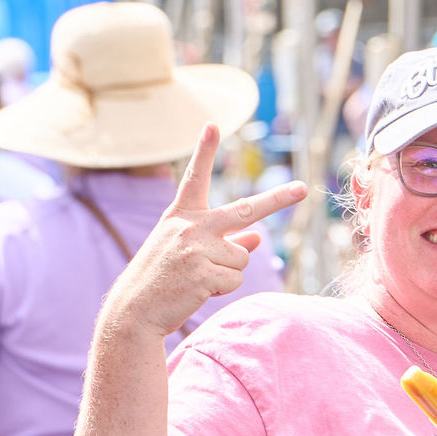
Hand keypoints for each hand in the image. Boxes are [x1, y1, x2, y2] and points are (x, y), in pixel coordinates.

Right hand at [101, 125, 305, 339]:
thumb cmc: (162, 279)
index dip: (204, 151)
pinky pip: (236, 280)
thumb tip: (257, 239)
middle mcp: (190, 226)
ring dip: (228, 273)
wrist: (134, 310)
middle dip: (278, 198)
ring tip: (198, 279)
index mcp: (181, 215)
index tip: (211, 125)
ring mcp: (196, 248)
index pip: (194, 178)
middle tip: (302, 188)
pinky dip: (223, 290)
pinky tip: (197, 291)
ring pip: (243, 258)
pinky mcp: (203, 273)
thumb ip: (223, 240)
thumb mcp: (187, 251)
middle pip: (246, 209)